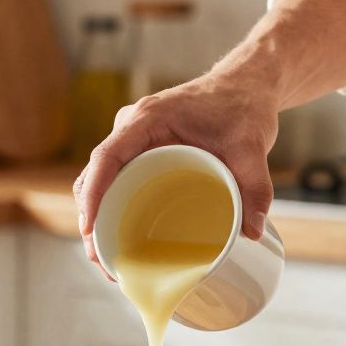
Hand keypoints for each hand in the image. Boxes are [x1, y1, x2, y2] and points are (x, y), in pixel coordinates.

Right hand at [71, 74, 280, 278]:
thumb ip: (256, 186)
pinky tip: (117, 236)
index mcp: (148, 119)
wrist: (245, 85)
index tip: (89, 228)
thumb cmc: (243, 106)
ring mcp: (133, 138)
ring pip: (102, 178)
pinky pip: (116, 177)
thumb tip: (253, 231)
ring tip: (107, 259)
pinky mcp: (141, 149)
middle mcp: (132, 127)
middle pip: (96, 174)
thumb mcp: (252, 146)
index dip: (93, 193)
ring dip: (97, 215)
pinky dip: (111, 205)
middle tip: (101, 260)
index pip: (107, 157)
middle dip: (91, 218)